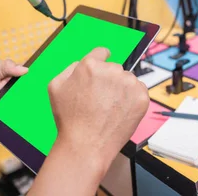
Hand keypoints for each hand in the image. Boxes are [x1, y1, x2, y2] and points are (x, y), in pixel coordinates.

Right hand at [47, 47, 148, 174]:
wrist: (86, 145)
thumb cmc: (69, 119)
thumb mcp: (55, 87)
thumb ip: (70, 68)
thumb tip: (85, 62)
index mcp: (90, 65)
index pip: (102, 52)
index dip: (100, 62)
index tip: (101, 73)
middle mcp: (112, 70)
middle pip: (114, 68)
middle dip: (109, 80)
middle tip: (100, 100)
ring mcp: (129, 83)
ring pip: (127, 80)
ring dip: (121, 89)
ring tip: (110, 109)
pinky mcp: (141, 97)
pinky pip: (139, 91)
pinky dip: (132, 99)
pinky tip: (120, 112)